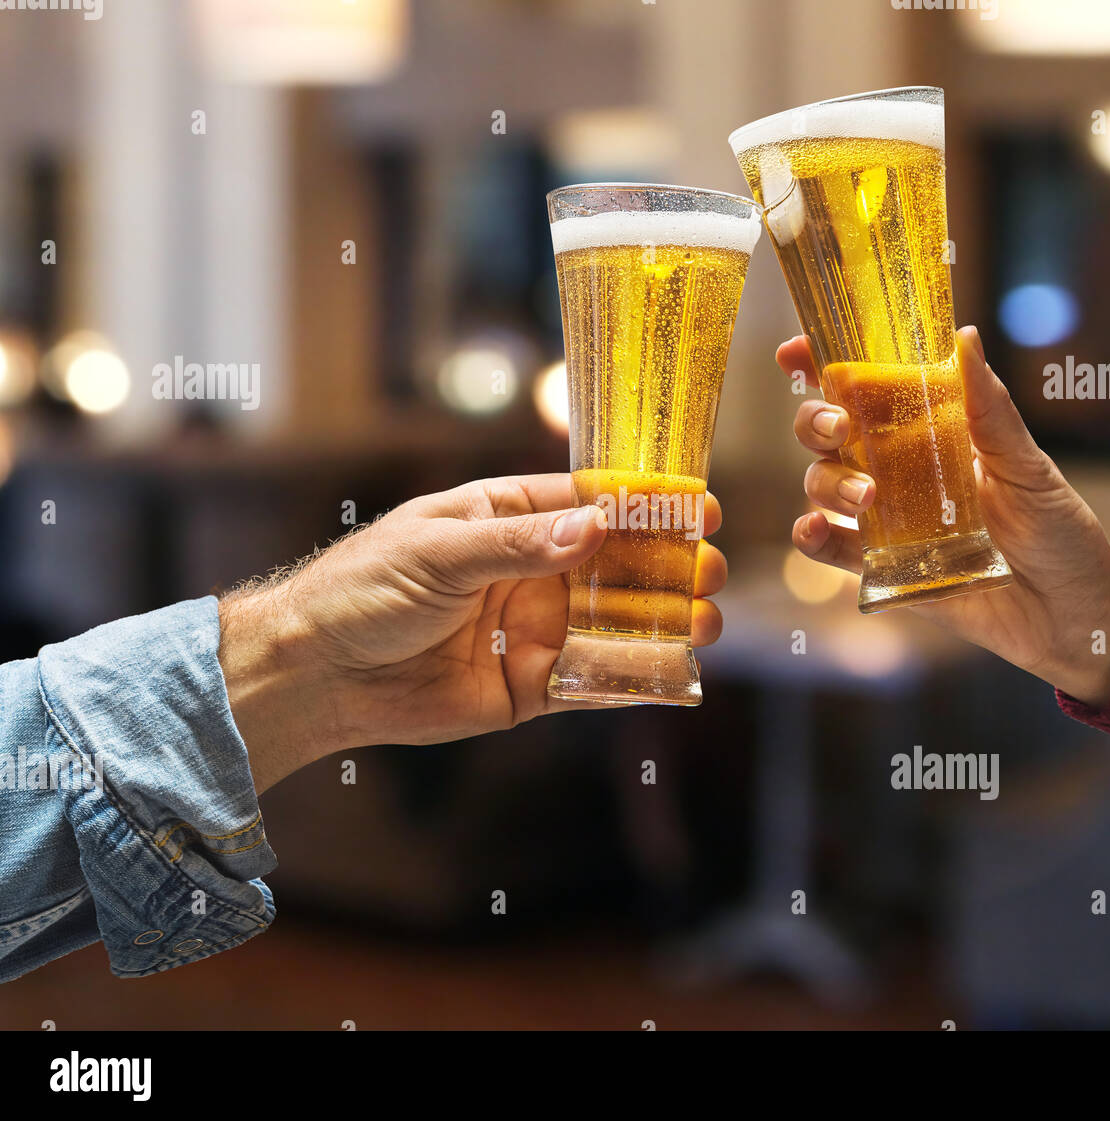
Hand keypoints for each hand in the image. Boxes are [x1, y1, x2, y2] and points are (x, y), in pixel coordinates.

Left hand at [218, 473, 726, 789]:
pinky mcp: (529, 686)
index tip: (695, 507)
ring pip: (612, 623)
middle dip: (665, 567)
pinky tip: (672, 671)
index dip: (643, 505)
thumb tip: (596, 528)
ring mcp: (532, 629)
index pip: (588, 503)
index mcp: (506, 518)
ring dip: (660, 622)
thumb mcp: (440, 552)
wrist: (317, 675)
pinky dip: (630, 677)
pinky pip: (590, 680)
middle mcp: (529, 571)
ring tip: (705, 622)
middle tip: (708, 572)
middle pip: (614, 565)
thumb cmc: (363, 591)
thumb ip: (519, 545)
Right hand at [777, 326, 1109, 707]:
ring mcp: (886, 518)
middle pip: (830, 433)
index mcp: (932, 431)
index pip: (867, 388)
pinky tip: (815, 528)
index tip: (795, 352)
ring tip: (865, 497)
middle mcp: (899, 470)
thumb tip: (964, 338)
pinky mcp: (882, 567)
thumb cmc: (1060, 530)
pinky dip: (812, 535)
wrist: (1073, 612)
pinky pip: (833, 547)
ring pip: (823, 484)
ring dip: (827, 482)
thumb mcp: (1028, 466)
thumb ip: (990, 411)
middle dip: (816, 421)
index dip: (823, 366)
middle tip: (839, 428)